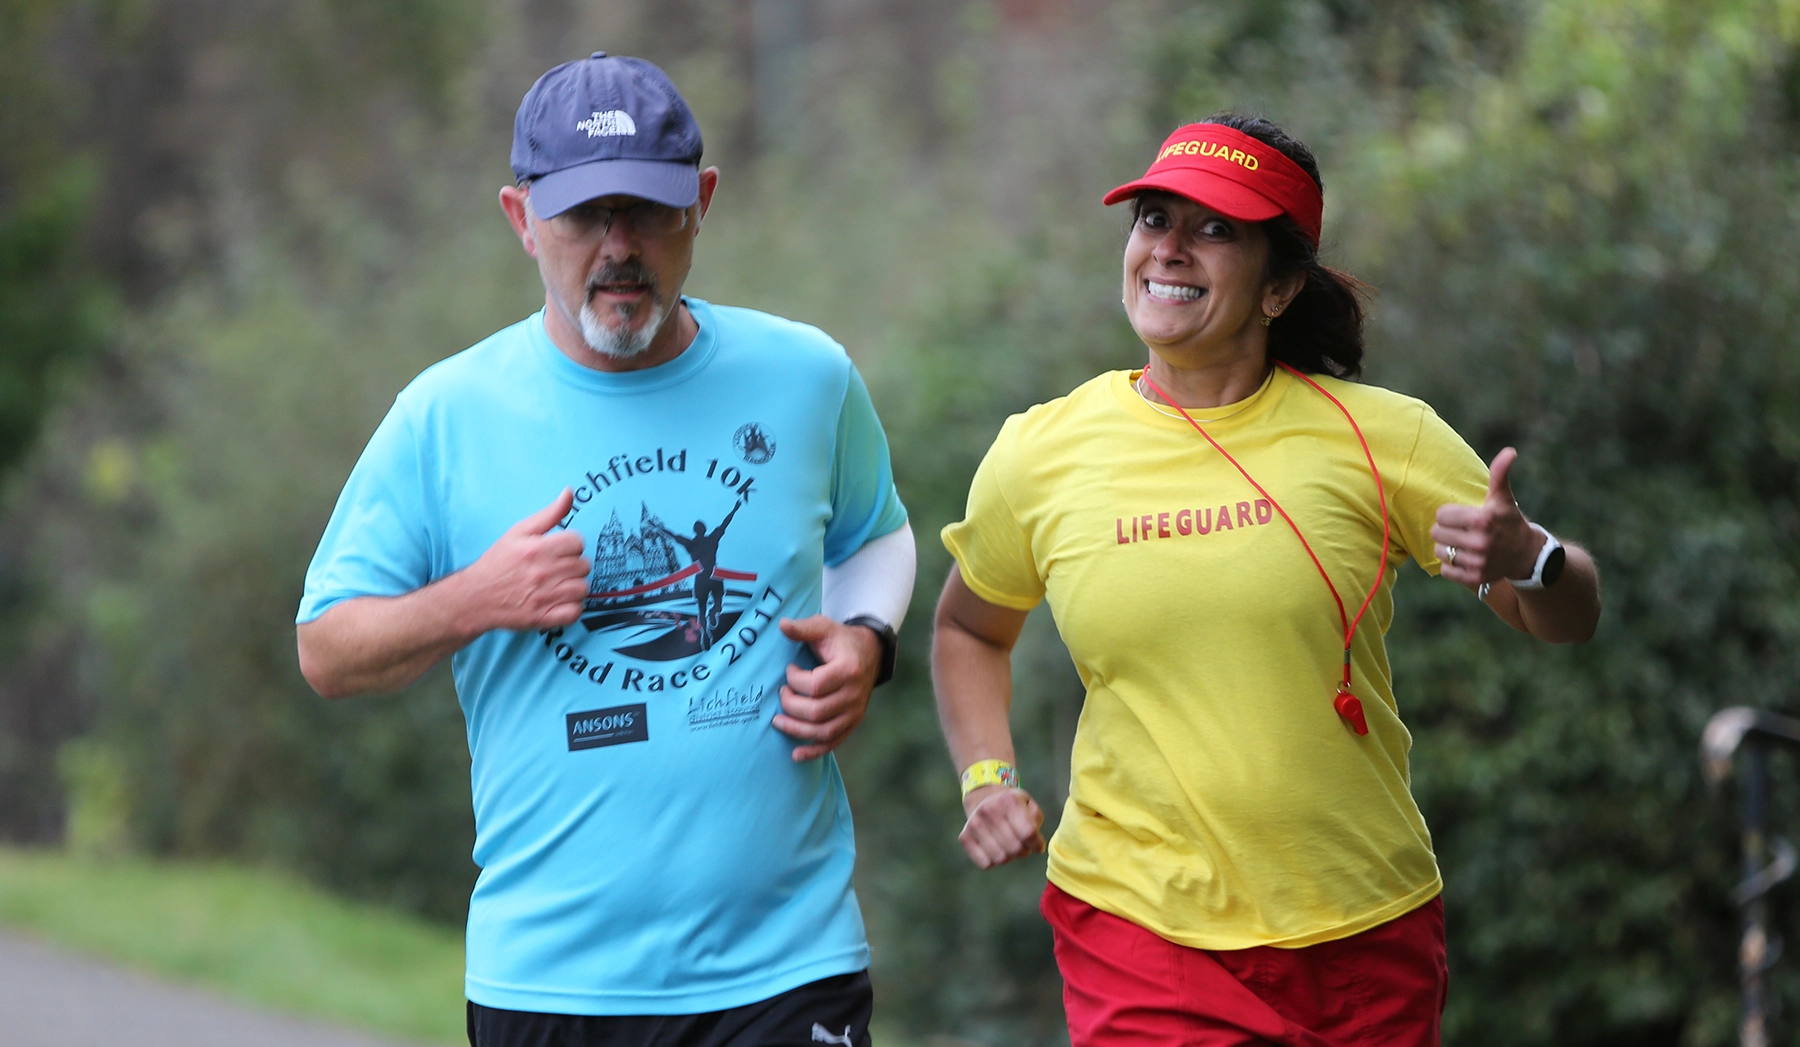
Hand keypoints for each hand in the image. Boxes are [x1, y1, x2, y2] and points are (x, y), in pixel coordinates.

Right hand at [456, 488, 590, 631]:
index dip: (570, 545)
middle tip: (555, 568)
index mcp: (536, 549)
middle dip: (572, 565)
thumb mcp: (519, 532)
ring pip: (582, 588)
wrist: (475, 597)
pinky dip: (571, 608)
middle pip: (583, 565)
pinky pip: (575, 612)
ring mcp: (543, 597)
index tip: (558, 550)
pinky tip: (558, 601)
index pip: (577, 542)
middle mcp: (542, 572)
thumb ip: (549, 513)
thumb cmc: (498, 562)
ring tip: (557, 584)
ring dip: (573, 586)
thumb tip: (570, 492)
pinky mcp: (543, 618)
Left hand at [773, 616, 881, 760]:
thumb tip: (782, 625)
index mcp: (848, 669)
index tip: (789, 670)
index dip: (795, 681)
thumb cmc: (840, 641)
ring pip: (823, 731)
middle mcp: (854, 694)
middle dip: (791, 706)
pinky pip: (834, 743)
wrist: (869, 653)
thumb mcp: (824, 628)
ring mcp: (855, 711)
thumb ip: (803, 628)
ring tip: (778, 722)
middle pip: (816, 712)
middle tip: (781, 694)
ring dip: (796, 730)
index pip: (815, 685)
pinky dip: (814, 751)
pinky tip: (796, 755)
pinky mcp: (853, 723)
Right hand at [959, 785, 1045, 868]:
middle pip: (1015, 848)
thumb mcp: (1029, 805)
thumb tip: (1036, 844)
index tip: (1038, 846)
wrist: (983, 799)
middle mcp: (988, 810)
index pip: (1029, 833)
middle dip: (1024, 851)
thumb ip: (1035, 820)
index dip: (1037, 844)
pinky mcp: (964, 837)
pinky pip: (985, 864)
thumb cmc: (1012, 807)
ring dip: (1009, 857)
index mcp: (1008, 800)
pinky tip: (995, 849)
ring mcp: (974, 824)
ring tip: (1009, 846)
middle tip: (1023, 846)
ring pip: (1001, 858)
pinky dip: (993, 861)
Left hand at [1431, 447, 1544, 588]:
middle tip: (1460, 530)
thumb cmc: (1509, 521)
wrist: (1526, 554)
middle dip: (1445, 530)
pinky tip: (1463, 558)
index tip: (1461, 516)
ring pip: (1440, 552)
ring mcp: (1478, 562)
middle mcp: (1480, 542)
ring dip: (1447, 548)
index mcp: (1482, 519)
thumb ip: (1500, 473)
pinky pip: (1446, 571)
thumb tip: (1510, 451)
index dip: (1449, 514)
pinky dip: (1450, 566)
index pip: (1441, 515)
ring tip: (1461, 544)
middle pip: (1437, 533)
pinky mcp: (1475, 578)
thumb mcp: (1502, 497)